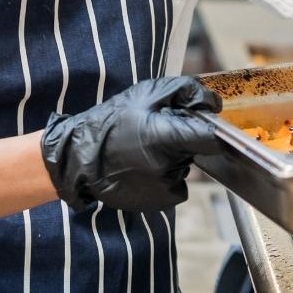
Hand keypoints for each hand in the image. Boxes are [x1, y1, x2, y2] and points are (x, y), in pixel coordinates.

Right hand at [40, 76, 224, 211]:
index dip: (210, 127)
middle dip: (185, 139)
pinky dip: (167, 177)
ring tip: (144, 151)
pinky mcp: (160, 202)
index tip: (201, 122)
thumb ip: (184, 91)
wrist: (79, 158)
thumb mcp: (147, 93)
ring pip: (186, 166)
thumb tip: (212, 103)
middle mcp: (168, 167)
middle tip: (157, 132)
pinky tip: (144, 168)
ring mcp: (164, 188)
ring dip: (174, 158)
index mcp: (166, 138)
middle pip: (197, 150)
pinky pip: (177, 185)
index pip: (211, 137)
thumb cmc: (111, 123)